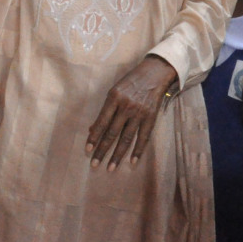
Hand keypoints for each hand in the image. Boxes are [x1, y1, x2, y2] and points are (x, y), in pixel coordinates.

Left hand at [86, 55, 175, 171]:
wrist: (154, 73)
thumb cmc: (130, 82)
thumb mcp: (114, 91)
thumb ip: (105, 110)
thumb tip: (92, 130)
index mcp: (114, 97)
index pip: (101, 121)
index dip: (94, 137)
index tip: (87, 149)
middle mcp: (126, 106)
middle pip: (112, 133)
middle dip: (102, 150)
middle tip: (94, 164)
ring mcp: (139, 113)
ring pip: (126, 138)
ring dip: (117, 155)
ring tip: (110, 168)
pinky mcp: (151, 117)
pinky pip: (143, 137)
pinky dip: (137, 150)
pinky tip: (132, 162)